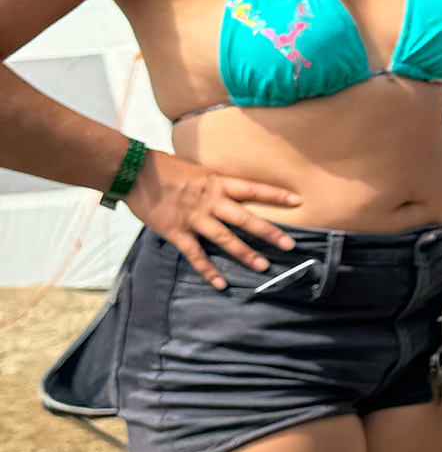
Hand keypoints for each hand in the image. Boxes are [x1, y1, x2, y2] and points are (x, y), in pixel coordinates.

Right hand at [124, 153, 300, 289]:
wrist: (132, 171)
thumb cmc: (164, 168)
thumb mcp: (197, 170)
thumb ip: (215, 184)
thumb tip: (232, 191)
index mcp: (216, 183)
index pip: (252, 189)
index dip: (275, 195)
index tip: (298, 200)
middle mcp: (209, 201)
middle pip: (245, 218)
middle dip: (268, 232)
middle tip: (290, 245)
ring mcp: (193, 218)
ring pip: (225, 239)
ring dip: (245, 254)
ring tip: (263, 266)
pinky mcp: (176, 231)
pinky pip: (195, 254)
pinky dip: (208, 270)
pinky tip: (221, 283)